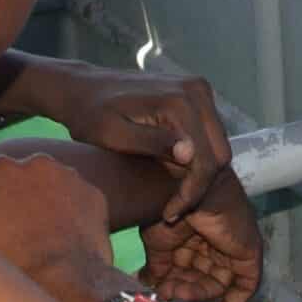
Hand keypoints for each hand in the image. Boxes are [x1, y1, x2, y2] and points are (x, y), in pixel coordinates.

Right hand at [0, 154, 117, 301]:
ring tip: (40, 235)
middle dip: (18, 191)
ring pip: (51, 182)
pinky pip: (75, 196)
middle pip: (22, 172)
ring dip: (44, 198)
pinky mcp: (94, 194)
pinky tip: (62, 236)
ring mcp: (71, 176)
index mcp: (3, 169)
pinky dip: (69, 209)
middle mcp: (39, 163)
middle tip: (15, 227)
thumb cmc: (10, 261)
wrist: (65, 284)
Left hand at [49, 68, 233, 221]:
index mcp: (180, 100)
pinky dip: (196, 158)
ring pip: (217, 146)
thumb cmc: (89, 115)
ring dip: (198, 174)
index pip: (206, 159)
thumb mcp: (113, 135)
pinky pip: (207, 135)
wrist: (81, 88)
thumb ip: (151, 143)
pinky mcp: (194, 95)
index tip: (169, 213)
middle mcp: (197, 90)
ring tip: (170, 197)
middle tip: (171, 209)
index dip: (192, 192)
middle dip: (198, 186)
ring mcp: (198, 90)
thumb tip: (190, 154)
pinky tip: (171, 174)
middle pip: (219, 153)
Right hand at [137, 169, 262, 301]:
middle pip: (202, 276)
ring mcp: (233, 246)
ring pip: (217, 283)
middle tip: (165, 292)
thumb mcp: (157, 243)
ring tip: (175, 292)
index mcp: (197, 234)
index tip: (161, 297)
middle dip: (182, 288)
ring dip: (195, 294)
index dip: (175, 284)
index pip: (189, 267)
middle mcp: (216, 240)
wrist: (184, 188)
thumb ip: (156, 266)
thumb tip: (148, 287)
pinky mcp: (249, 253)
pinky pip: (245, 286)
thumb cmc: (168, 209)